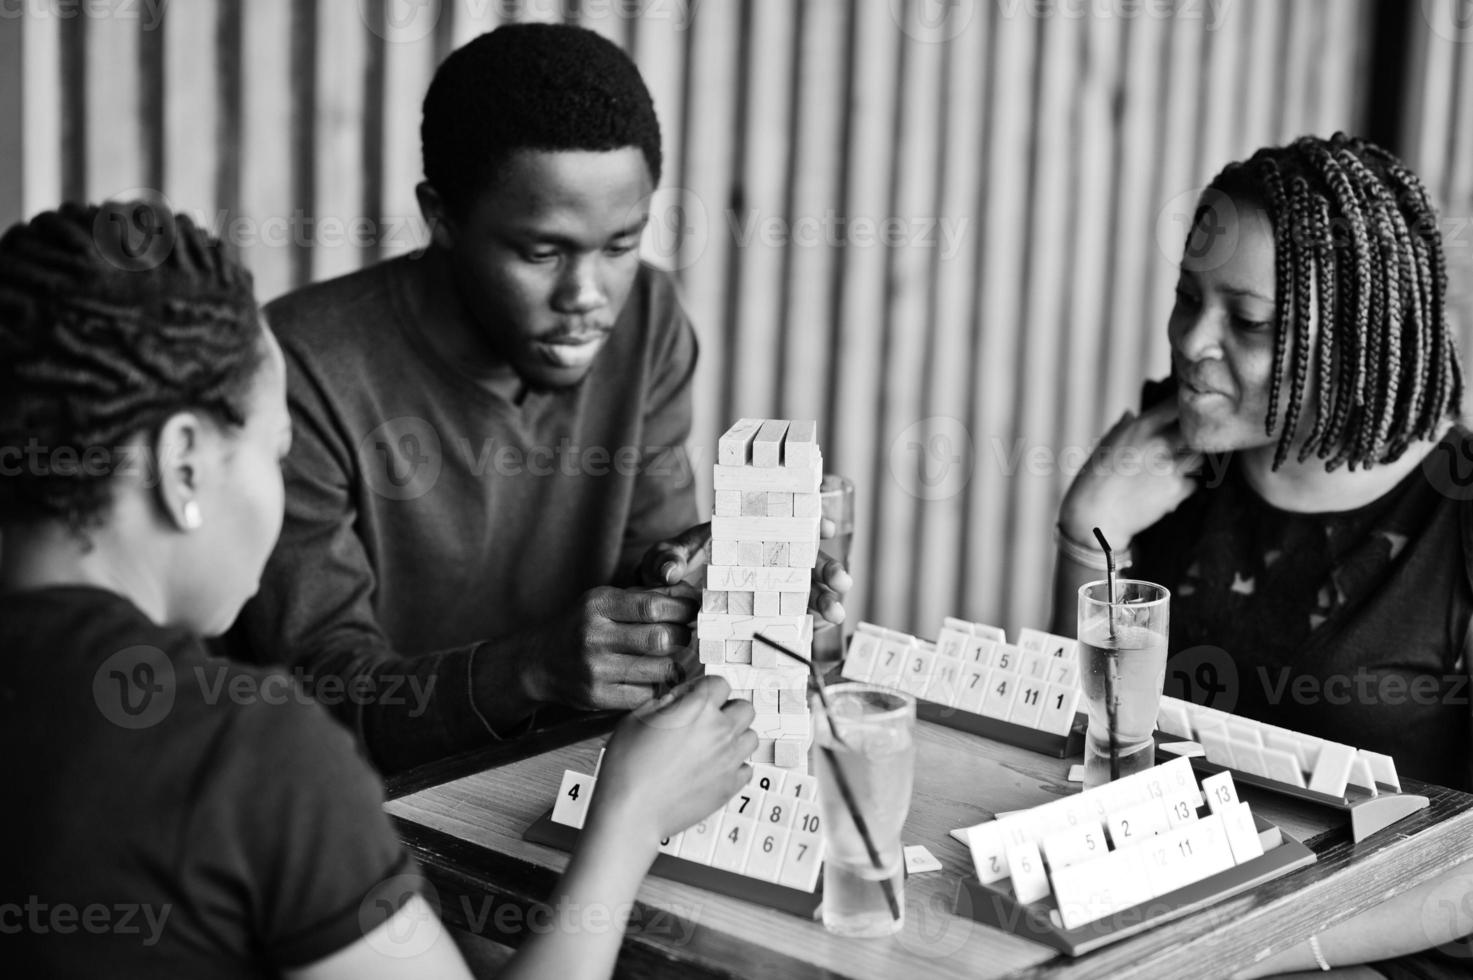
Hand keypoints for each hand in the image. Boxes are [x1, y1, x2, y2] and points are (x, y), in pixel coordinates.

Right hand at [520, 585, 700, 711]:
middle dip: (684, 636)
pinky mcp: (597, 696)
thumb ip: (644, 597)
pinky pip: (645, 694)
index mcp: (597, 605)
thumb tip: (690, 596)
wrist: (538, 662)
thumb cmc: (581, 626)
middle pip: (660, 638)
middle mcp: (594, 636)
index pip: (653, 605)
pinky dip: (659, 686)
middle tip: (687, 636)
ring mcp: (595, 669)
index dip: (683, 609)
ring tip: (676, 659)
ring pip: (659, 669)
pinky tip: (658, 679)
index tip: (695, 611)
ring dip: (676, 664)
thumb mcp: (603, 601)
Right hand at [589, 675, 757, 846]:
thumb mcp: (636, 720)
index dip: (706, 688)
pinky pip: (746, 768)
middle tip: (709, 720)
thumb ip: (663, 703)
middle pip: (745, 708)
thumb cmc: (627, 767)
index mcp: (698, 709)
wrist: (632, 812)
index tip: (695, 697)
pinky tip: (714, 769)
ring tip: (713, 745)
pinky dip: (734, 767)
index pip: (720, 683)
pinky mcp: (730, 786)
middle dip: (728, 710)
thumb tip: (678, 699)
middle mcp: (720, 731)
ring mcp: (729, 760)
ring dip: (736, 737)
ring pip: (751, 738)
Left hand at [640, 522, 852, 625]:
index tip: (827, 528)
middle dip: (829, 570)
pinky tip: (818, 632)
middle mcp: (765, 562)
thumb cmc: (666, 568)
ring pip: (806, 593)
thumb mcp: (662, 556)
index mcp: (747, 536)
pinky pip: (791, 620)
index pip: (784, 525)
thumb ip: (666, 559)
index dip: (809, 524)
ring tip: (836, 614)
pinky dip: (807, 626)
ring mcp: (767, 592)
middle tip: (842, 584)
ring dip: (825, 601)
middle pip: (806, 562)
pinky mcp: (763, 618)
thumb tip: (671, 571)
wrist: (659, 601)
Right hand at [1058, 399, 1201, 548]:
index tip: (1186, 413)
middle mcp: (1160, 442)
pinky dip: (1184, 485)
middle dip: (1194, 435)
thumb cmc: (1093, 481)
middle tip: (1184, 443)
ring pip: (1199, 456)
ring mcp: (1172, 466)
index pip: (1178, 405)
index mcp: (1142, 427)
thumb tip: (1131, 413)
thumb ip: (1123, 428)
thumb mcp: (1104, 446)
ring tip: (1172, 469)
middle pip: (1197, 430)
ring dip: (1191, 460)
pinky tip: (1166, 489)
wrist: (1094, 518)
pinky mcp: (1178, 489)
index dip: (1186, 407)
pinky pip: (1193, 482)